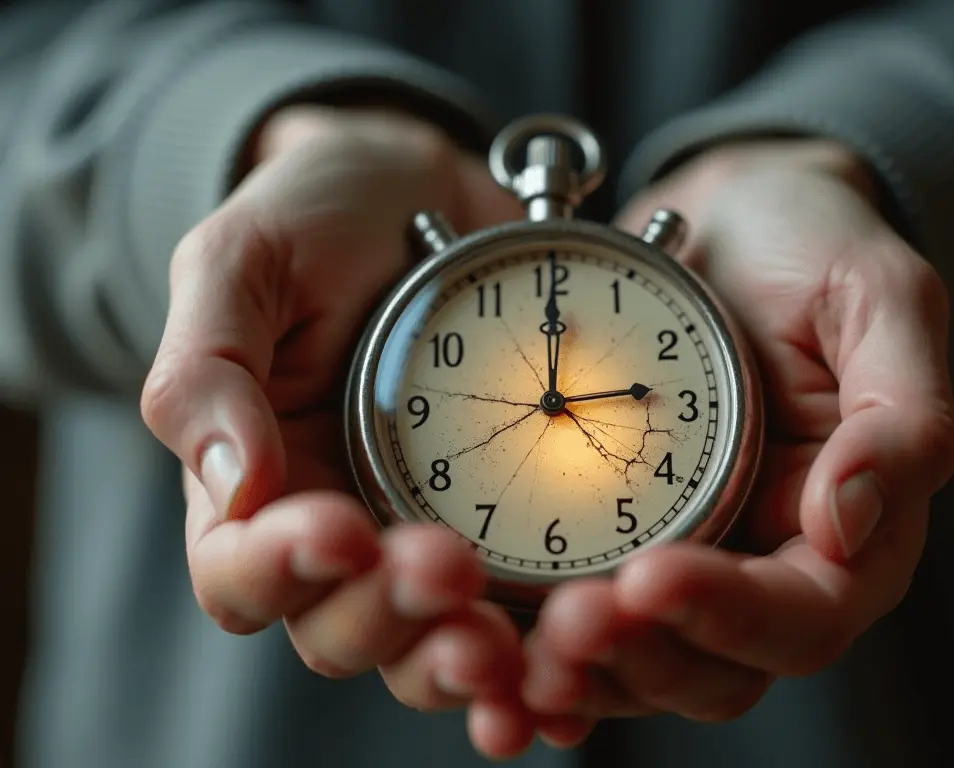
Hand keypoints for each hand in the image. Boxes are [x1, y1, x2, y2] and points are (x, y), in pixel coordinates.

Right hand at [140, 106, 534, 758]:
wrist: (421, 189)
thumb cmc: (317, 218)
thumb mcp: (243, 261)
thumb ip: (208, 368)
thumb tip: (234, 487)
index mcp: (259, 478)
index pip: (240, 569)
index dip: (279, 570)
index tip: (336, 528)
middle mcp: (339, 520)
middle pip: (342, 627)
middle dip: (389, 618)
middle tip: (446, 572)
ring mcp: (426, 527)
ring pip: (428, 639)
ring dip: (462, 658)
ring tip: (504, 645)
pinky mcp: (510, 520)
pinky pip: (517, 609)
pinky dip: (537, 652)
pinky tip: (568, 667)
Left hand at [521, 139, 953, 735]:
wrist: (725, 216)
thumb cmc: (810, 248)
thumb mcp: (877, 300)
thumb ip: (898, 414)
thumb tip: (849, 526)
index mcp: (843, 521)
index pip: (804, 613)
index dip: (731, 615)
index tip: (650, 579)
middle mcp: (765, 553)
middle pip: (714, 664)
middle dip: (641, 657)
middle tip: (569, 623)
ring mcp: (688, 546)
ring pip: (643, 657)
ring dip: (583, 667)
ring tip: (522, 649)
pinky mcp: (615, 528)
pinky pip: (585, 609)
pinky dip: (539, 643)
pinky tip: (492, 639)